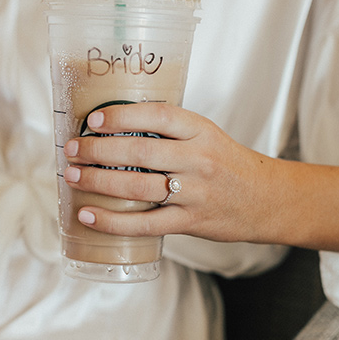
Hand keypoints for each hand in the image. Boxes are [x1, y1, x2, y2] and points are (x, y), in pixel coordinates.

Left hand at [63, 102, 275, 242]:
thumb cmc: (228, 164)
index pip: (158, 116)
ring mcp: (194, 193)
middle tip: (71, 149)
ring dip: (99, 181)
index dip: (122, 116)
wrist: (266, 199)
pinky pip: (145, 224)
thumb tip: (116, 126)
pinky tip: (88, 215)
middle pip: (141, 152)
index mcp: (201, 131)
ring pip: (139, 187)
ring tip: (72, 176)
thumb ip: (170, 131)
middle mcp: (198, 160)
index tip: (94, 120)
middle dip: (98, 150)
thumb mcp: (206, 136)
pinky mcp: (190, 222)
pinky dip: (113, 221)